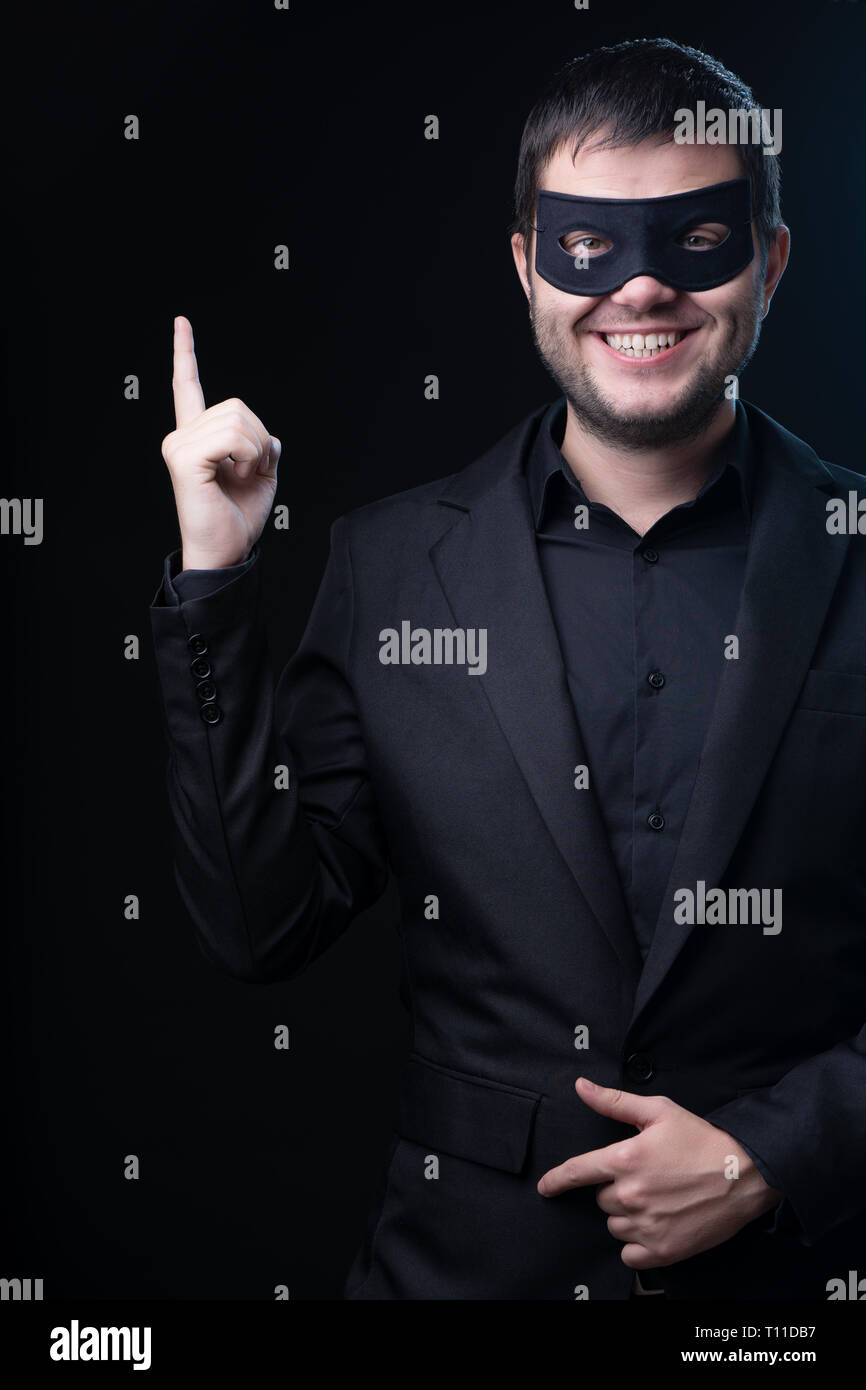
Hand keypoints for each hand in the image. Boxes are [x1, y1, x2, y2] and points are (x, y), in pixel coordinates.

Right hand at [160, 315, 280, 569]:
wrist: (226, 552)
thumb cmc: (238, 520)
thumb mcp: (263, 477)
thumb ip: (265, 449)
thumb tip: (270, 437)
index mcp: (197, 437)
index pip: (187, 387)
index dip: (185, 353)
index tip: (181, 322)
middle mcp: (182, 436)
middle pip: (237, 406)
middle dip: (259, 439)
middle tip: (251, 473)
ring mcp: (179, 445)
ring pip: (238, 420)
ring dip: (255, 451)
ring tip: (242, 477)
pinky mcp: (184, 458)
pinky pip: (232, 437)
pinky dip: (248, 456)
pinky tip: (237, 475)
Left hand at [537, 1077, 782, 1268]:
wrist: (744, 1174)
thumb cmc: (702, 1140)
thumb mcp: (658, 1111)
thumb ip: (614, 1102)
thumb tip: (582, 1087)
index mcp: (625, 1159)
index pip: (576, 1172)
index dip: (556, 1180)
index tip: (546, 1187)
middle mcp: (631, 1195)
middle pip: (601, 1200)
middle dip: (616, 1190)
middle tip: (645, 1180)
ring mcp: (647, 1225)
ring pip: (614, 1226)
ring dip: (626, 1217)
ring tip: (655, 1201)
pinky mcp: (663, 1250)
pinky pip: (629, 1255)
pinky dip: (636, 1245)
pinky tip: (654, 1228)